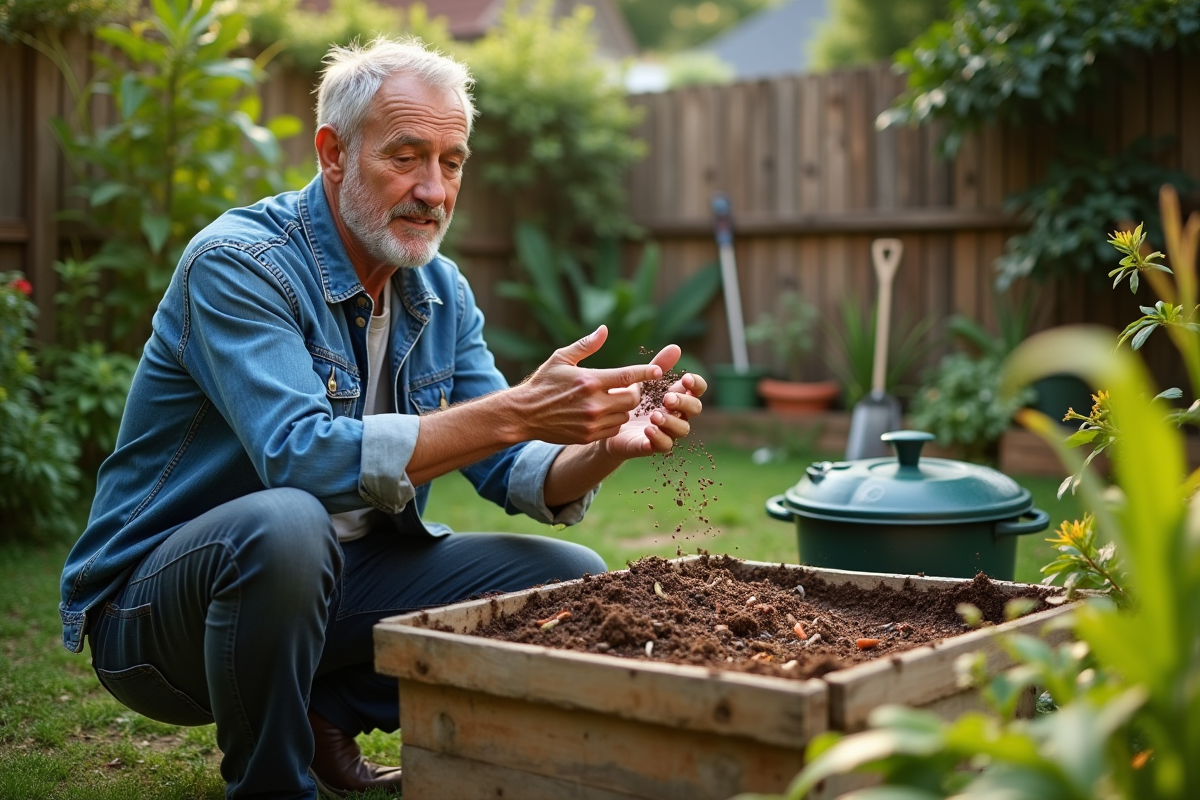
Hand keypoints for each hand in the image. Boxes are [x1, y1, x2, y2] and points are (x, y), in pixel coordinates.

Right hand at [514, 326, 663, 444]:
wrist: (524, 414)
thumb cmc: (543, 382)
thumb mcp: (561, 358)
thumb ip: (586, 345)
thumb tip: (604, 329)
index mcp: (590, 380)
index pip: (627, 376)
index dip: (646, 373)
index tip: (658, 370)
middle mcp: (594, 403)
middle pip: (632, 399)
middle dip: (633, 392)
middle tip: (625, 387)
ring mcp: (592, 422)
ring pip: (624, 415)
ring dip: (623, 407)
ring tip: (610, 400)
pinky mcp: (588, 436)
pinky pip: (613, 429)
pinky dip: (613, 421)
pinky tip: (602, 414)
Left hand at [601, 343, 706, 459]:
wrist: (607, 425)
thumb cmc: (630, 400)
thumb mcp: (643, 381)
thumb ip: (659, 365)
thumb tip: (676, 347)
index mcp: (677, 396)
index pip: (697, 390)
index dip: (696, 384)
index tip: (686, 379)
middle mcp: (677, 414)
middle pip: (695, 409)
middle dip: (684, 402)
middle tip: (667, 398)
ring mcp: (667, 431)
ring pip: (682, 430)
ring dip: (671, 421)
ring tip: (654, 415)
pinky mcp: (652, 446)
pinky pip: (664, 446)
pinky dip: (659, 438)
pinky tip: (648, 429)